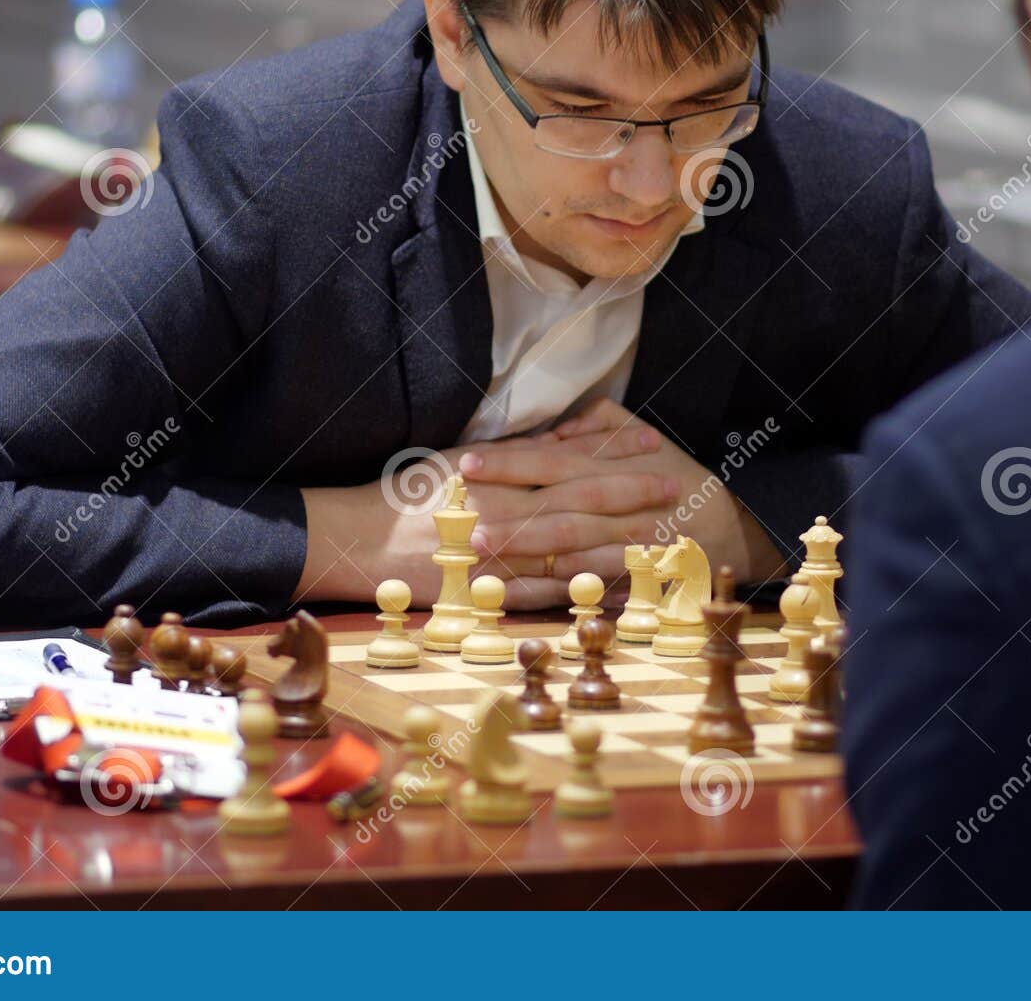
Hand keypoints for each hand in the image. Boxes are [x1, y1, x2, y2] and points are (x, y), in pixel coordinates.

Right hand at [297, 423, 663, 608]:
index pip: (565, 458)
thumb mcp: (457, 459)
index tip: (650, 441)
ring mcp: (496, 557)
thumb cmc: (406, 494)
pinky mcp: (488, 594)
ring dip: (622, 541)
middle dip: (631, 492)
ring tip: (664, 533)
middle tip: (674, 485)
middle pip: (578, 501)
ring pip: (570, 549)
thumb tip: (562, 437)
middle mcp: (500, 512)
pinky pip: (544, 593)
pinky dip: (583, 588)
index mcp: (493, 474)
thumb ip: (512, 451)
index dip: (611, 450)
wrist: (356, 541)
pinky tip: (618, 584)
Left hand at [460, 398, 781, 582]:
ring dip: (522, 553)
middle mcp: (617, 506)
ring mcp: (625, 545)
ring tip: (477, 555)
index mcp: (613, 468)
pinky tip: (511, 596)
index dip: (511, 462)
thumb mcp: (646, 436)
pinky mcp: (630, 579)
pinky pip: (584, 585)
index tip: (467, 462)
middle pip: (556, 506)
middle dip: (508, 512)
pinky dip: (548, 592)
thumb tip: (559, 427)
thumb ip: (601, 424)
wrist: (735, 527)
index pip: (553, 461)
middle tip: (461, 518)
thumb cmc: (680, 478)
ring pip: (569, 548)